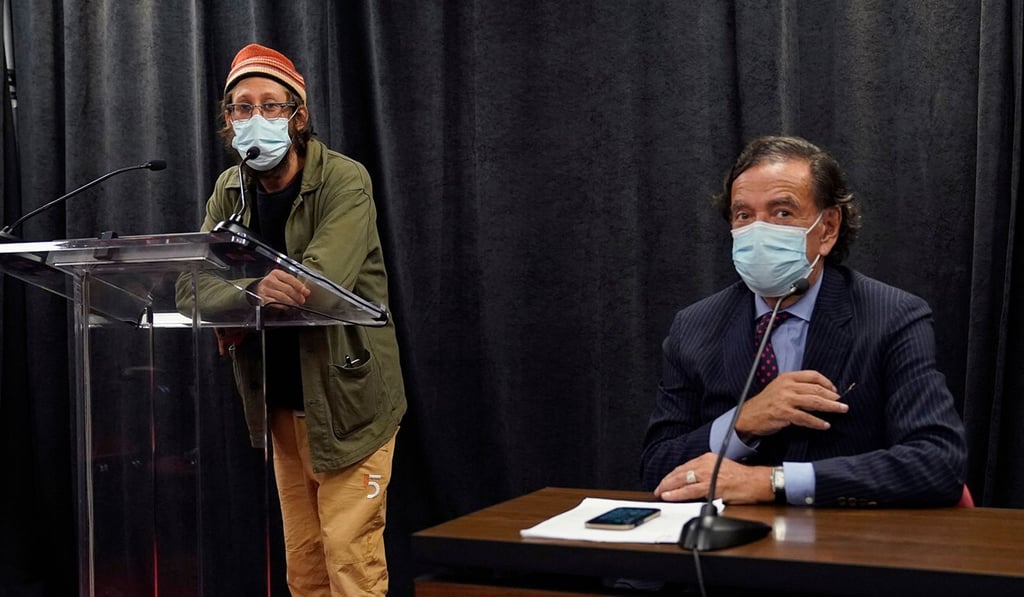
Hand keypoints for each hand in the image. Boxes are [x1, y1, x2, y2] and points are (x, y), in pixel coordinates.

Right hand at [253, 269, 309, 308]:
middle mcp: (269, 280)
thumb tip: (306, 292)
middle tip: (302, 300)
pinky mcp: (262, 299)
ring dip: (291, 302)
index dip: (299, 286)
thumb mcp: (283, 281)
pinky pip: (275, 303)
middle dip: (297, 296)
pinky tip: (287, 307)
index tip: (305, 292)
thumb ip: (295, 285)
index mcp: (276, 273)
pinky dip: (283, 306)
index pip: (290, 278)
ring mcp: (265, 290)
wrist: (260, 290)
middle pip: (287, 289)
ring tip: (296, 304)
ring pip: (282, 297)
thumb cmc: (275, 285)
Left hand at [654, 453, 772, 503]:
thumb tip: (693, 483)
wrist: (756, 481)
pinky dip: (677, 493)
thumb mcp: (719, 469)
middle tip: (658, 488)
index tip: (665, 482)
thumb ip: (706, 473)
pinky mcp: (711, 485)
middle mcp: (705, 463)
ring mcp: (708, 474)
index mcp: (707, 458)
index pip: (684, 467)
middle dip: (667, 481)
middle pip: (680, 472)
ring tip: (660, 492)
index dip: (672, 475)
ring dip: (668, 487)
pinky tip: (669, 496)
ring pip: (682, 480)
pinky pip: (689, 490)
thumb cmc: (742, 478)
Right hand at [735, 370, 846, 439]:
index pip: (813, 375)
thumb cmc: (766, 403)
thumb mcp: (779, 388)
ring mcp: (785, 399)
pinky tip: (825, 425)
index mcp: (787, 377)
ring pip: (814, 402)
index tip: (835, 391)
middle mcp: (787, 386)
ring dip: (831, 408)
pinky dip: (817, 422)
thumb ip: (796, 387)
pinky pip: (806, 418)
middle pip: (817, 389)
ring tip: (841, 411)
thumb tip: (820, 393)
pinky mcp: (784, 413)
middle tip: (843, 403)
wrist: (748, 416)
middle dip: (833, 397)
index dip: (827, 383)